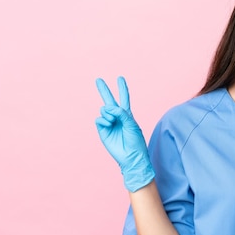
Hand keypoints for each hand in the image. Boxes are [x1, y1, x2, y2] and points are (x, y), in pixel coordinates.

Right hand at [95, 76, 154, 191]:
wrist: (131, 156)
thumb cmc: (135, 141)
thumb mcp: (132, 124)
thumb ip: (121, 114)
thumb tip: (109, 107)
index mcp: (127, 115)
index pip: (124, 99)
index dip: (122, 88)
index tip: (120, 78)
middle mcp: (117, 117)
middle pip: (109, 101)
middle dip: (104, 90)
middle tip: (98, 79)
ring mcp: (109, 123)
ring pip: (104, 110)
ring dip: (108, 113)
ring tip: (113, 121)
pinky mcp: (103, 130)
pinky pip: (99, 119)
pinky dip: (103, 119)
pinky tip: (109, 124)